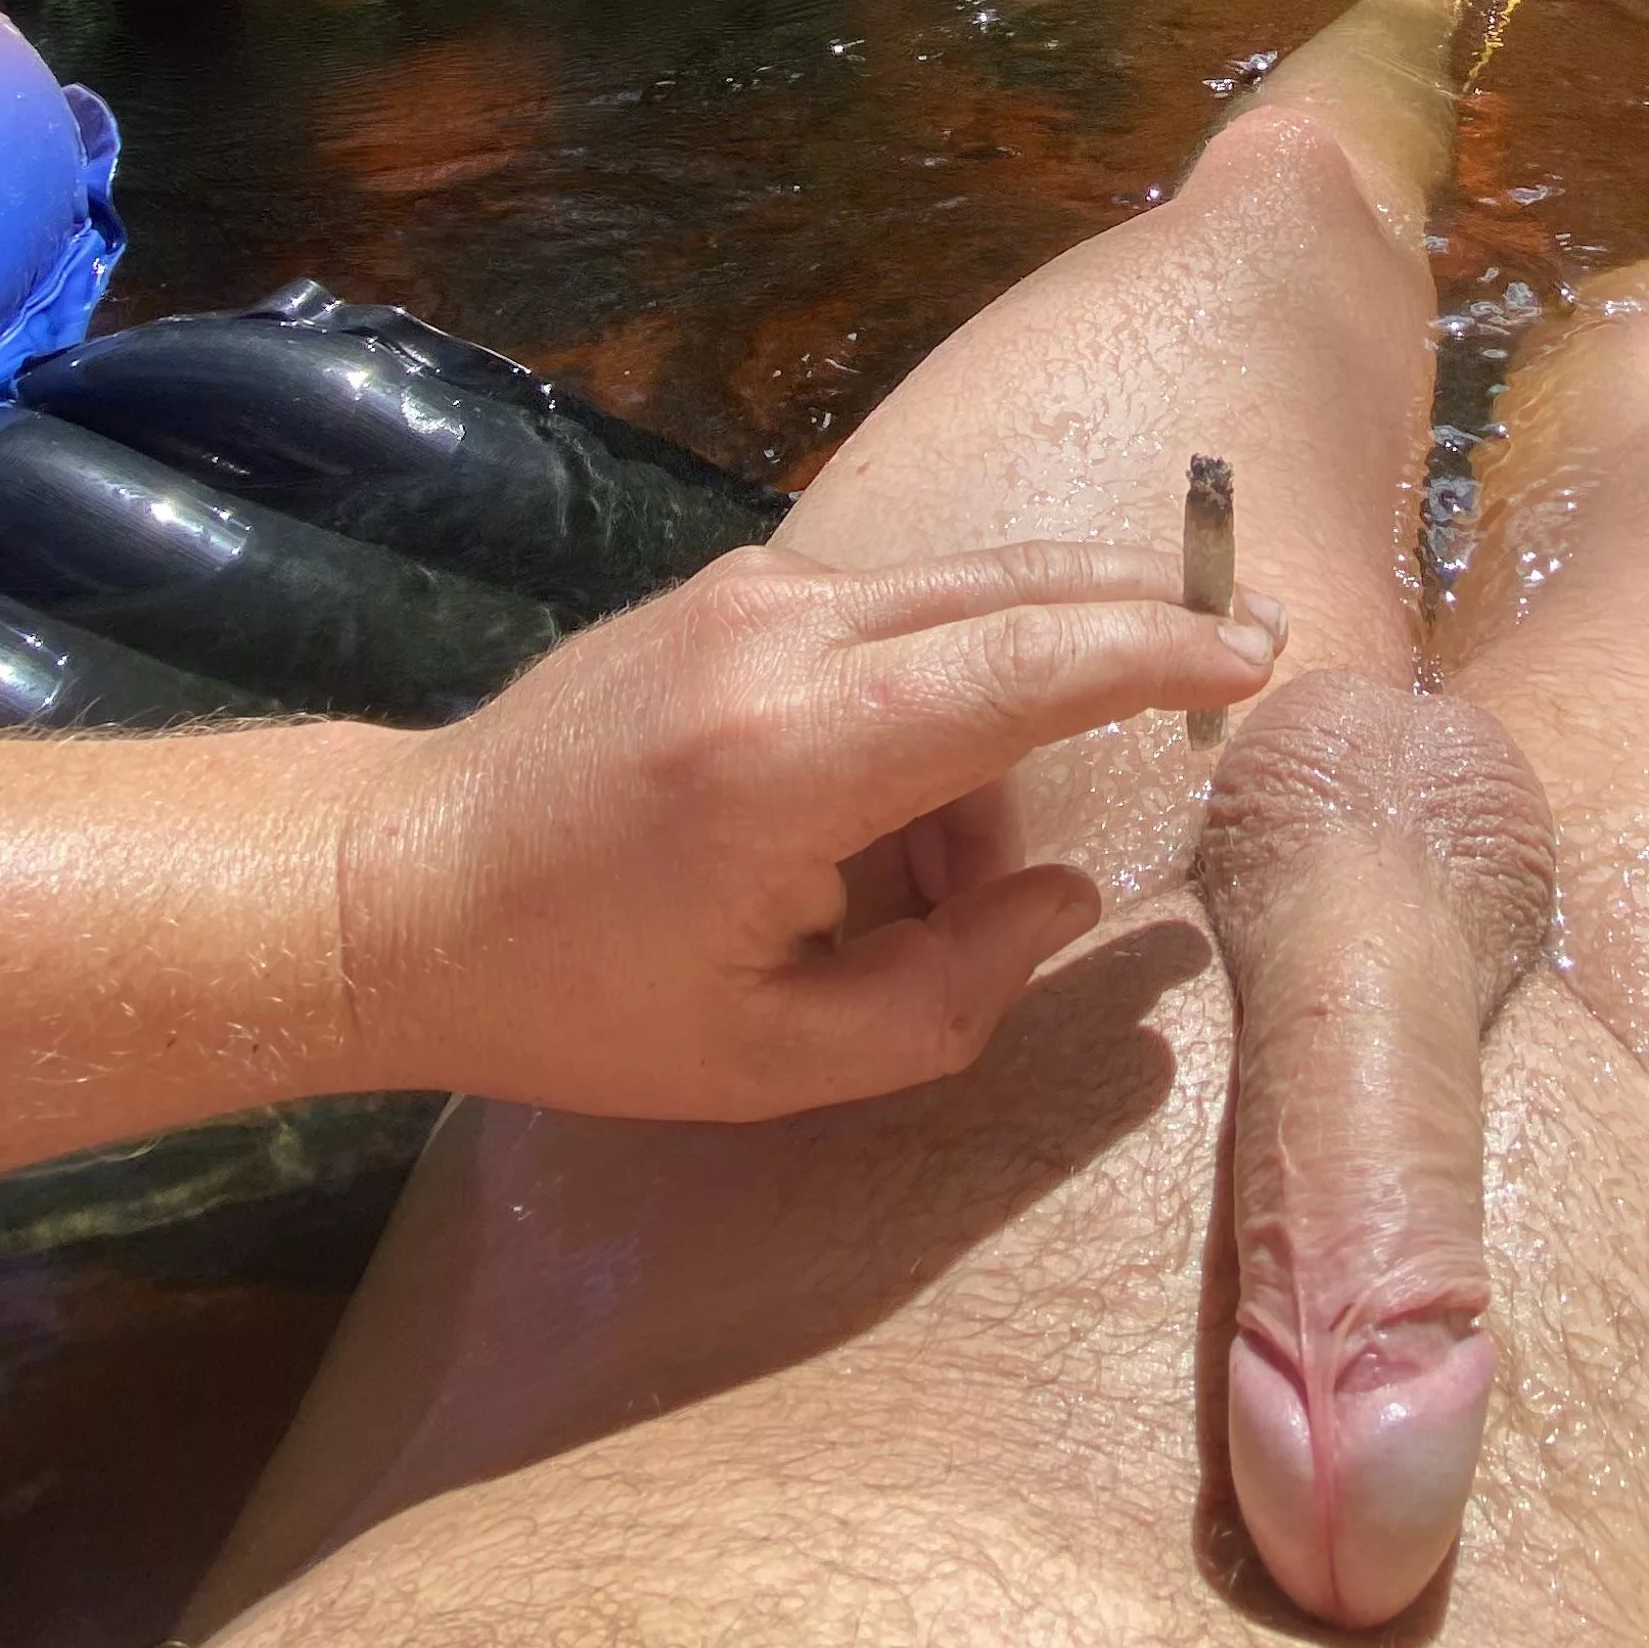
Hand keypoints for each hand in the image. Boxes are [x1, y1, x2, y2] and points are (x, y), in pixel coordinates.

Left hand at [336, 540, 1281, 1123]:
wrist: (392, 888)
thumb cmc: (578, 1000)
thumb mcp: (773, 1060)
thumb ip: (952, 994)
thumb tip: (1074, 902)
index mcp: (789, 755)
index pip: (1025, 664)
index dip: (1157, 652)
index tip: (1256, 653)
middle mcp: (778, 635)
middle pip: (1018, 587)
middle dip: (1138, 619)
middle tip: (1240, 654)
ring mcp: (748, 592)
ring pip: (962, 598)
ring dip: (1014, 698)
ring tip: (949, 877)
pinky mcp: (731, 587)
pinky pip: (892, 610)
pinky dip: (942, 684)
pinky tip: (892, 820)